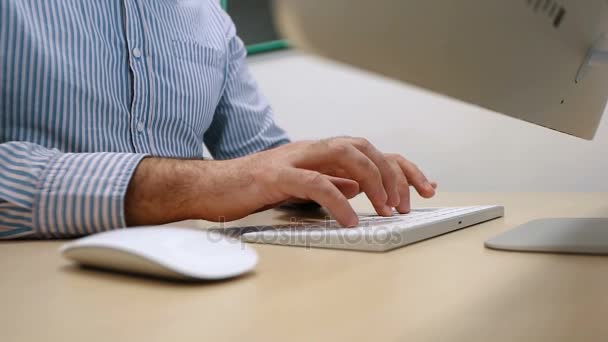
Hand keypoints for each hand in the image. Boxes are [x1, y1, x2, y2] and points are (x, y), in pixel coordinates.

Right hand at [227, 137, 436, 225]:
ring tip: (386, 208)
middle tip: (404, 204)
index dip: (401, 167)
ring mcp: (295, 158)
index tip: (425, 187)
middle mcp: (312, 149)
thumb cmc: (254, 186)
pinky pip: (316, 183)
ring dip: (373, 181)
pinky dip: (338, 200)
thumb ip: (329, 182)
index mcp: (319, 152)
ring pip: (346, 155)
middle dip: (394, 174)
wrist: (213, 186)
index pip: (370, 151)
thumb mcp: (301, 184)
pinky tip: (350, 219)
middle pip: (365, 148)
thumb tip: (356, 190)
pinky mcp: (277, 175)